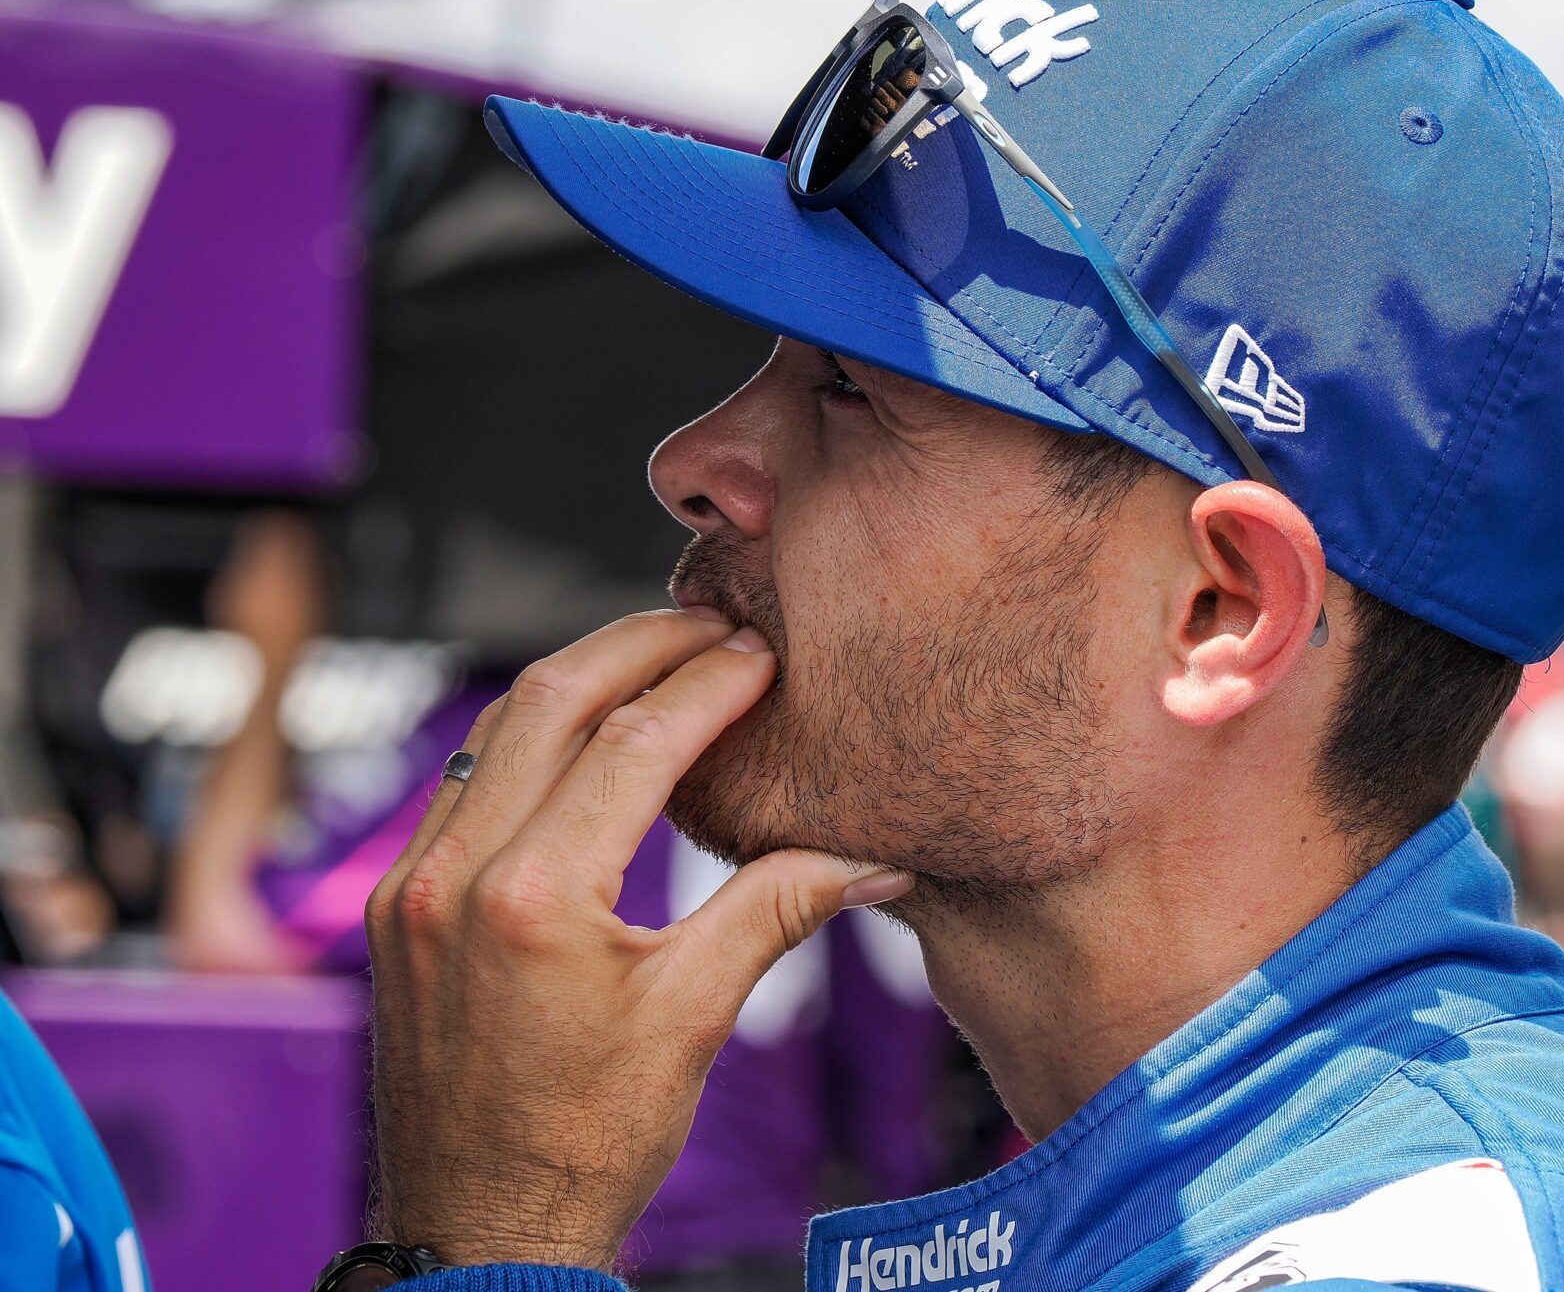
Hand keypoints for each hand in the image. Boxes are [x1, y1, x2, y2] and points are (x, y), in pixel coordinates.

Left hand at [363, 610, 911, 1270]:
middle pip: (551, 698)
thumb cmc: (587, 1142)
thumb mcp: (696, 1019)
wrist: (480, 1230)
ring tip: (656, 659)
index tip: (761, 655)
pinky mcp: (396, 905)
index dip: (710, 684)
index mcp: (534, 900)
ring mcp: (410, 886)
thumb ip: (777, 910)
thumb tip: (872, 857)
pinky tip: (582, 735)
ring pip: (495, 728)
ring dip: (578, 679)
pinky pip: (462, 779)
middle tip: (712, 626)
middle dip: (639, 645)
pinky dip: (528, 736)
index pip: (635, 742)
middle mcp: (454, 876)